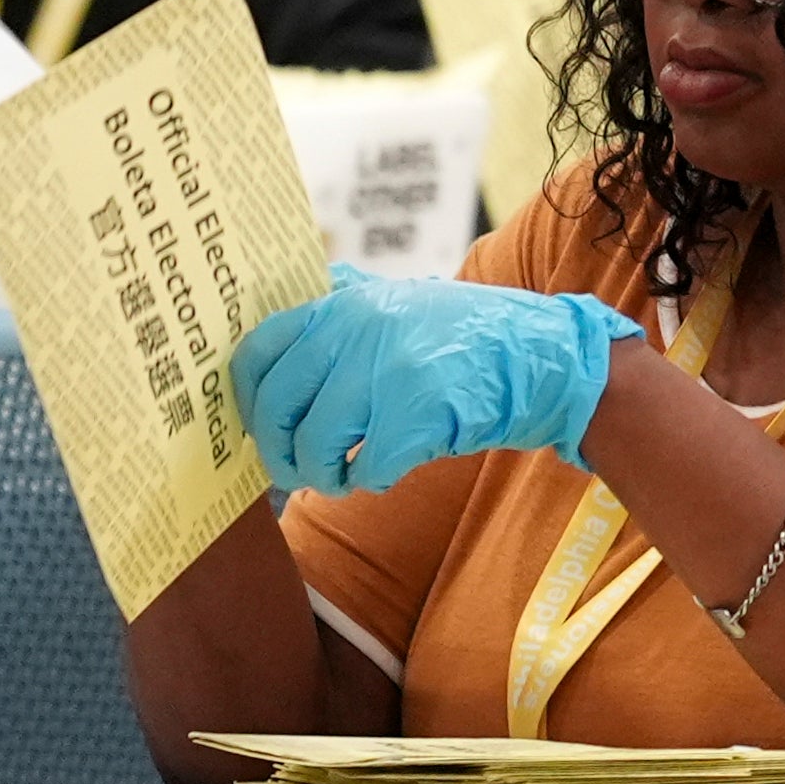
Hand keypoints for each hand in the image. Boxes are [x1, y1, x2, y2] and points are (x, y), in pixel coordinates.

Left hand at [227, 275, 644, 498]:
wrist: (537, 356)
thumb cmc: (457, 339)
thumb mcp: (392, 302)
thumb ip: (335, 314)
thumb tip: (265, 360)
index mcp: (342, 301)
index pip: (256, 351)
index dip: (247, 400)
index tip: (260, 424)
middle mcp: (356, 328)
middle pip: (275, 407)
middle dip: (279, 452)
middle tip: (296, 468)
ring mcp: (386, 368)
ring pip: (313, 446)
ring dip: (322, 476)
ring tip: (343, 476)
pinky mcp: (417, 412)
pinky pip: (365, 470)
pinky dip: (370, 482)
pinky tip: (386, 471)